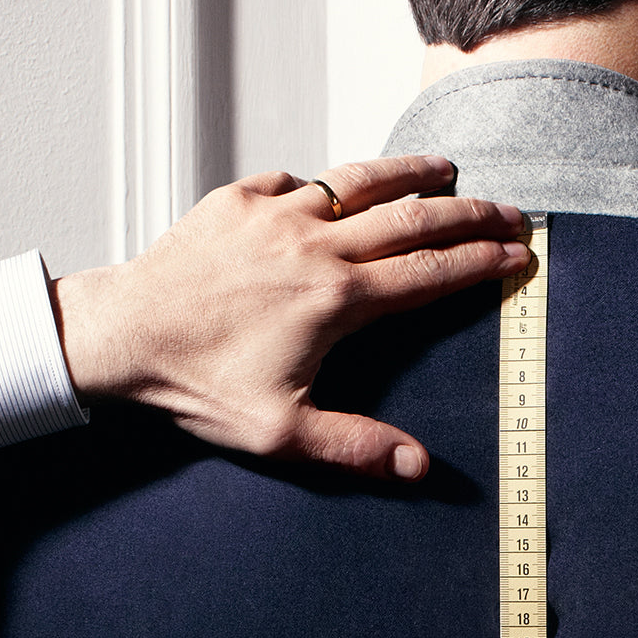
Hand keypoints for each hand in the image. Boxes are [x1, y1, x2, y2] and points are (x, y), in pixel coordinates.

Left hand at [50, 155, 527, 478]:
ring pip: (361, 182)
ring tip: (446, 170)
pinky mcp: (238, 200)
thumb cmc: (194, 383)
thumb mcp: (280, 432)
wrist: (119, 333)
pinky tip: (333, 189)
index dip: (481, 263)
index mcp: (339, 298)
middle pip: (414, 218)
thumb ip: (355, 446)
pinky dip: (324, 185)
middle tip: (509, 211)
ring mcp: (278, 214)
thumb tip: (420, 467)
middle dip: (471, 214)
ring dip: (411, 174)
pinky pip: (294, 182)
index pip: (431, 272)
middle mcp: (317, 245)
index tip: (518, 255)